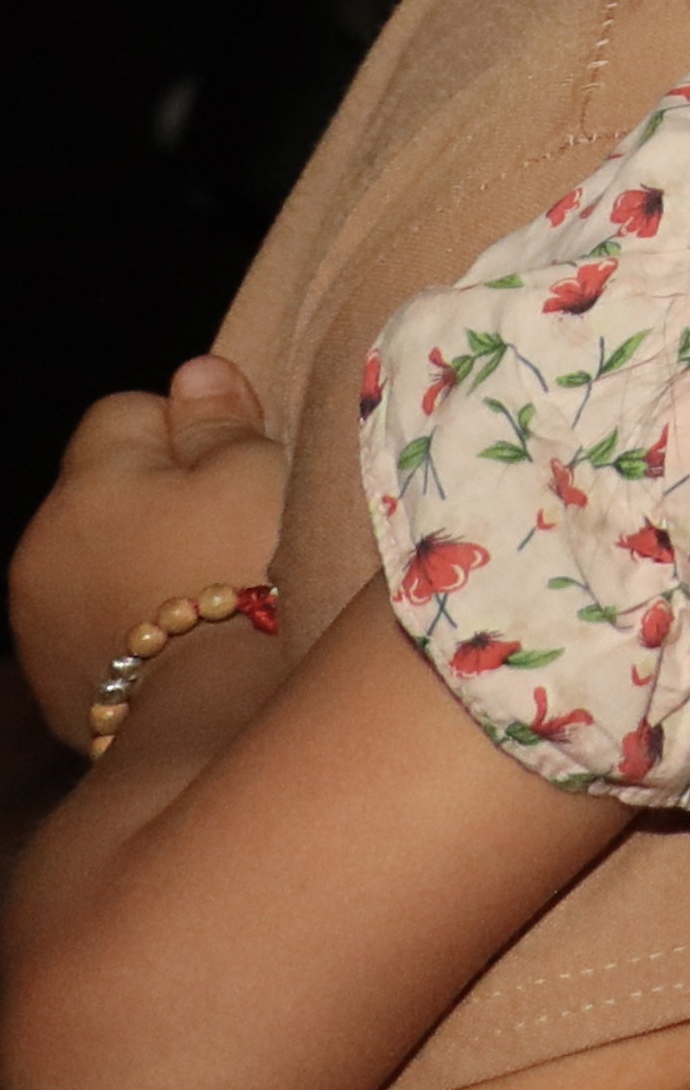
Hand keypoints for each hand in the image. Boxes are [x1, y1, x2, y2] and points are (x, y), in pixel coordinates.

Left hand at [19, 357, 276, 750]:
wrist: (207, 718)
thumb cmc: (241, 575)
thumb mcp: (252, 476)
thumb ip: (220, 420)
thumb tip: (195, 371)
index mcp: (87, 483)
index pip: (126, 412)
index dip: (189, 430)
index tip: (237, 471)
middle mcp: (42, 543)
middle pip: (106, 490)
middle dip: (161, 499)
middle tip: (232, 534)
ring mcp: (38, 618)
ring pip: (96, 557)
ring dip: (142, 561)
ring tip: (210, 594)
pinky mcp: (53, 680)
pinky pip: (93, 622)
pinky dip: (131, 621)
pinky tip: (184, 644)